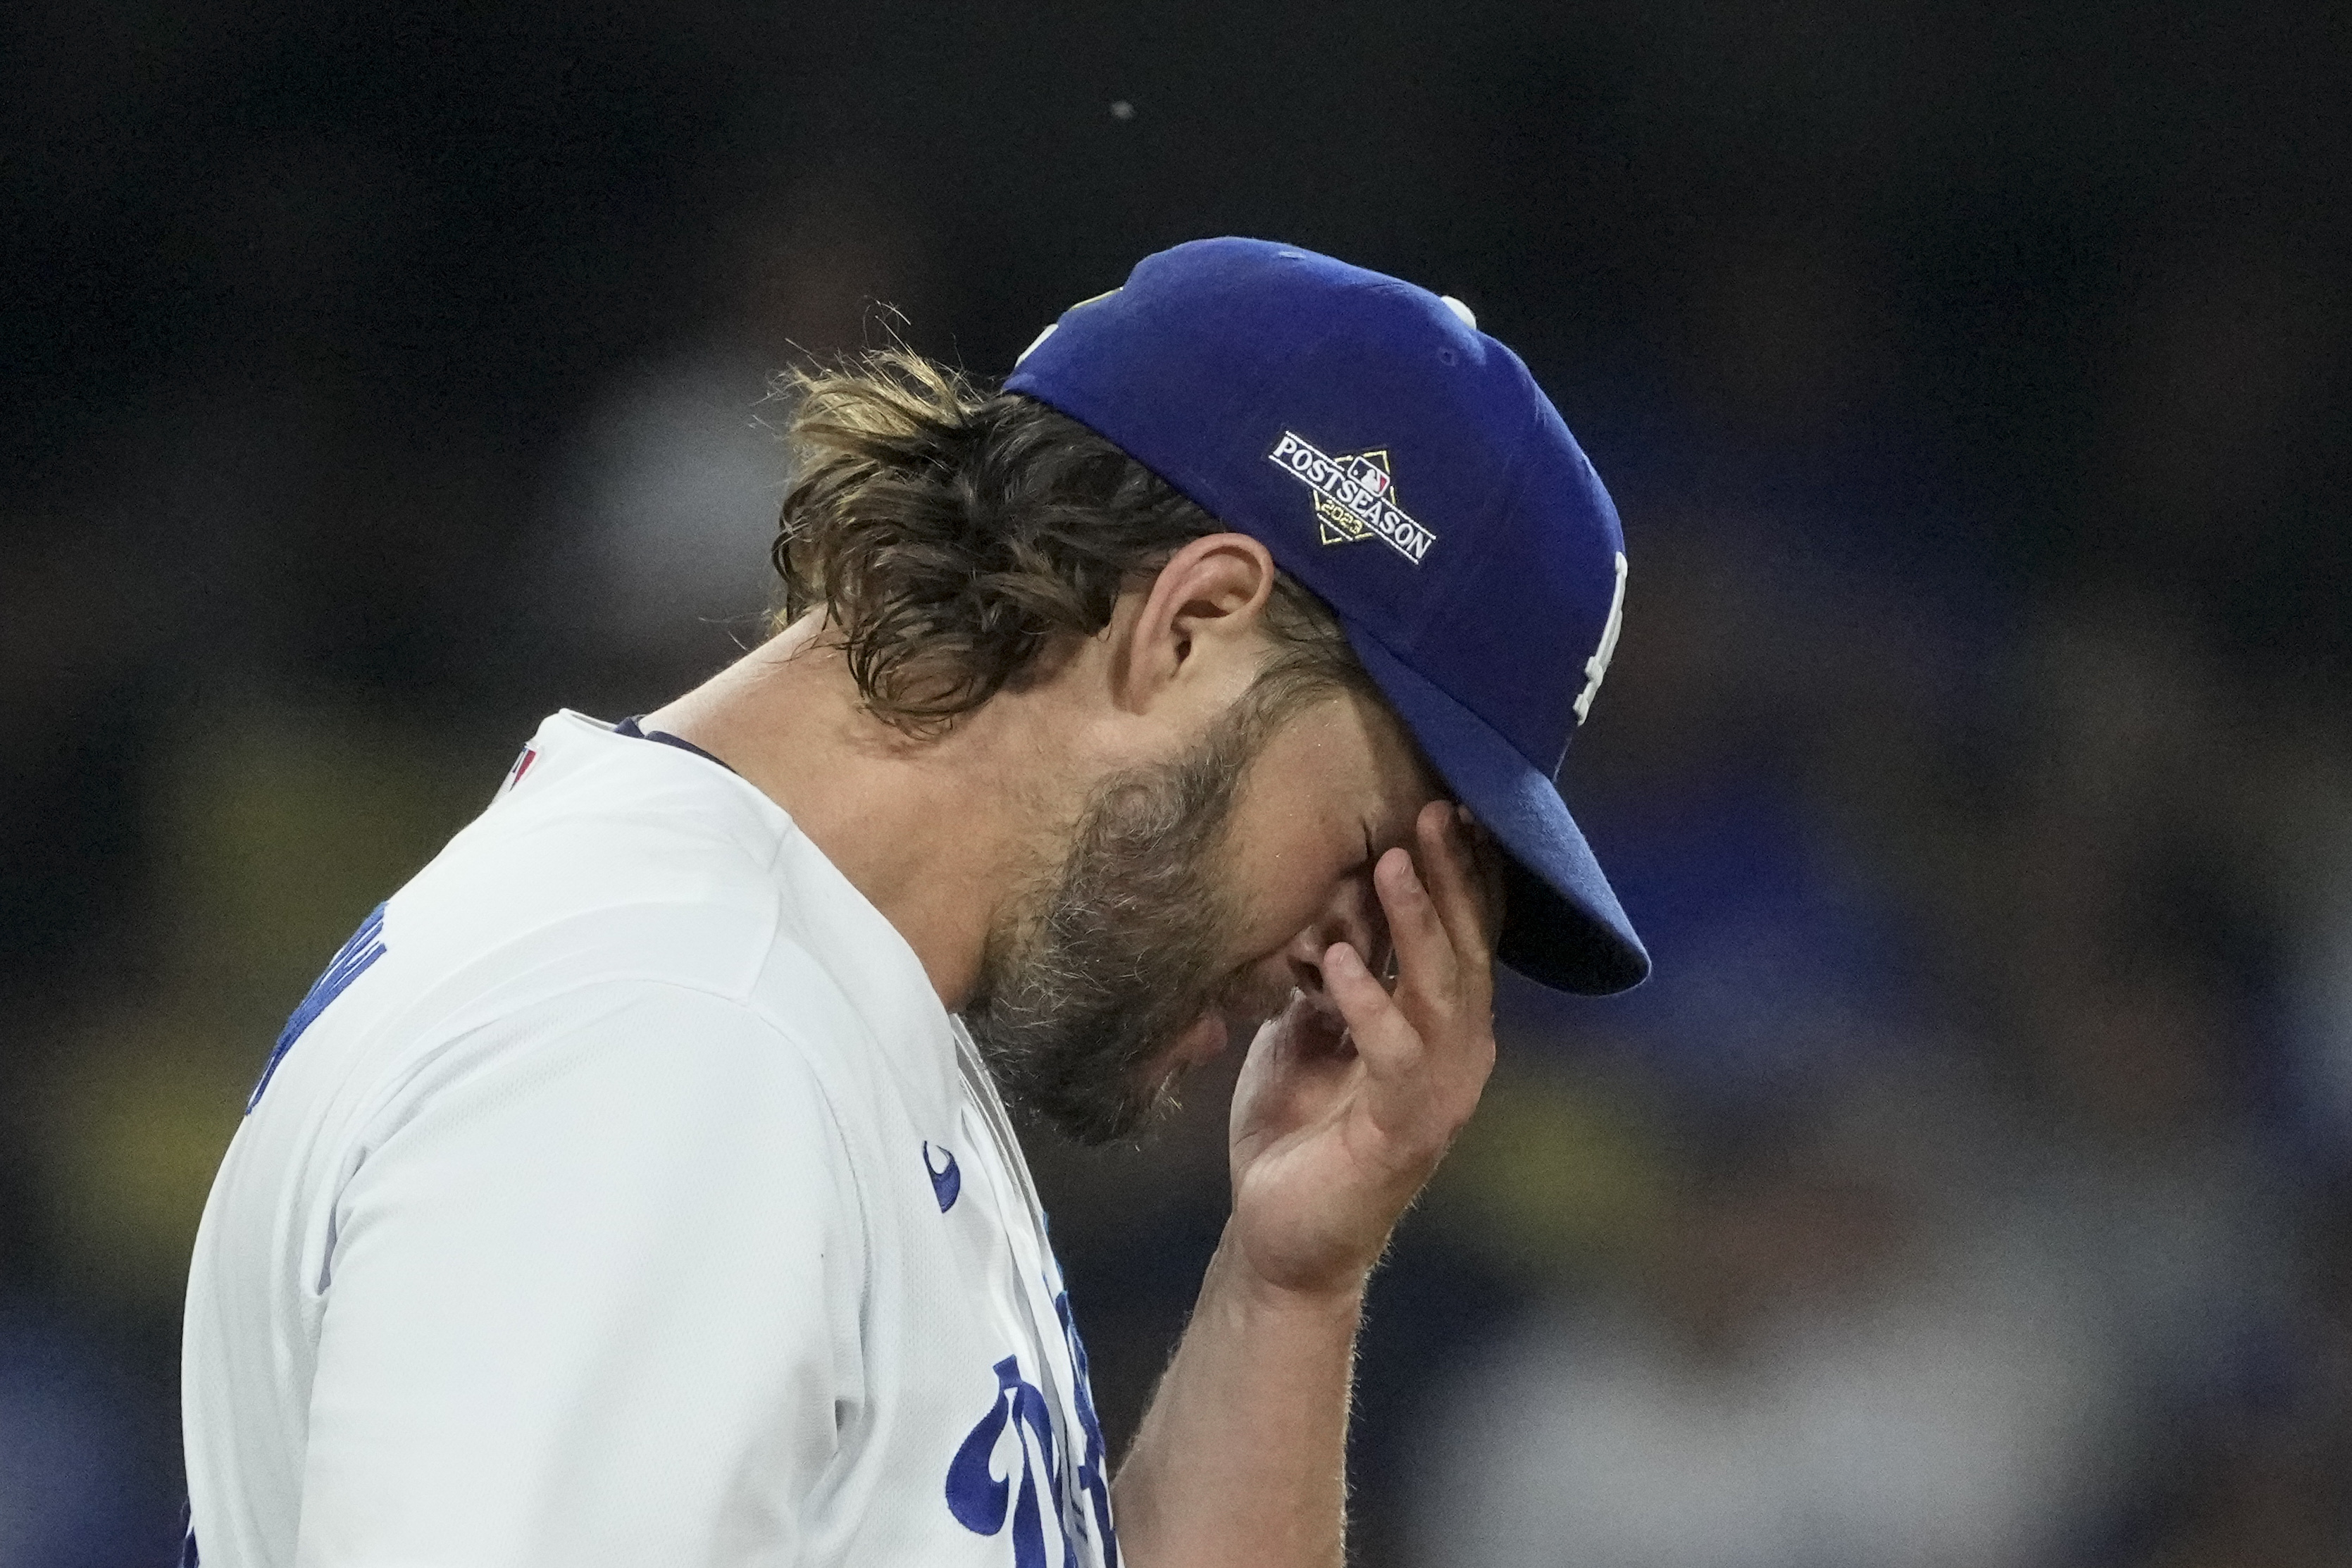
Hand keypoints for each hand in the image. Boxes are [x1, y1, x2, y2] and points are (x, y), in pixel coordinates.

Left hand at [1225, 800, 1501, 1301]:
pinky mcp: (1403, 1133)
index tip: (1443, 805)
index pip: (1465, 936)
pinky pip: (1395, 1055)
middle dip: (1451, 877)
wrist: (1279, 1237)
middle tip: (1431, 811)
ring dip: (1417, 925)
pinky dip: (1369, 1004)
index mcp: (1440, 1028)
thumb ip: (1329, 973)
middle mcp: (1456, 1055)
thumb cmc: (1298, 1132)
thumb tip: (1324, 904)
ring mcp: (1437, 1095)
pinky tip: (1340, 962)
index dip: (1461, 873)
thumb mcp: (1307, 1032)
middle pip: (1467, 949)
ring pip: (1442, 992)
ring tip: (1390, 864)